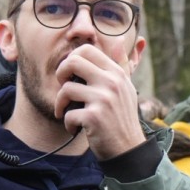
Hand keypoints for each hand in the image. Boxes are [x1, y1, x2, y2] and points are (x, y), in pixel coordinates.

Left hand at [55, 45, 145, 159]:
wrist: (128, 149)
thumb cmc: (122, 118)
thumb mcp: (126, 88)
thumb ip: (122, 63)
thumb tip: (121, 40)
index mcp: (117, 73)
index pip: (87, 50)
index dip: (72, 60)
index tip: (71, 75)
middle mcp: (111, 82)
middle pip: (72, 62)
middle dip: (61, 75)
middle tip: (65, 89)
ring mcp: (103, 99)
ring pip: (66, 89)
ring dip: (61, 105)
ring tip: (67, 113)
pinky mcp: (94, 117)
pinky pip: (68, 113)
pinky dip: (68, 124)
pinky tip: (76, 128)